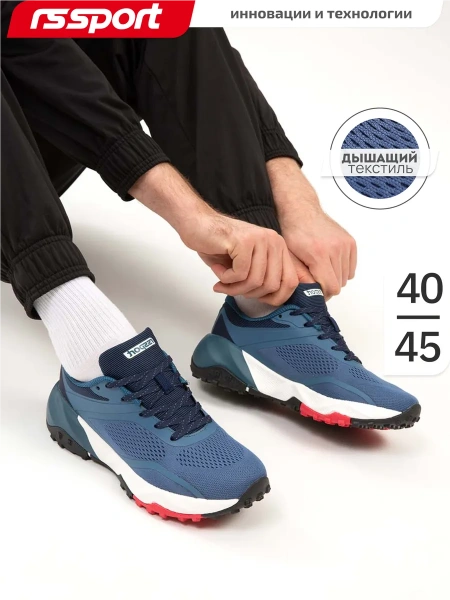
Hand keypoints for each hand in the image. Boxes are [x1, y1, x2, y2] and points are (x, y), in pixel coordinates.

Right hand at [181, 213, 298, 305]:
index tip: (255, 298)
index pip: (290, 282)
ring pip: (255, 281)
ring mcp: (260, 240)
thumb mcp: (247, 265)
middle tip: (232, 289)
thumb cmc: (219, 246)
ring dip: (235, 288)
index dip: (275, 298)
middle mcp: (274, 241)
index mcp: (278, 248)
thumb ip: (262, 278)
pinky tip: (217, 269)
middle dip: (249, 294)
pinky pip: (240, 274)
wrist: (197, 224)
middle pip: (272, 285)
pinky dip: (226, 278)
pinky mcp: (244, 241)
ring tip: (222, 281)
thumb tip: (273, 300)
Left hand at [282, 211, 356, 298]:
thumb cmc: (293, 233)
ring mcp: (345, 245)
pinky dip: (342, 270)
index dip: (322, 294)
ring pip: (346, 277)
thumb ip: (302, 277)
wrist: (302, 211)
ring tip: (322, 270)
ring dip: (335, 278)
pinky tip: (330, 264)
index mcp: (319, 255)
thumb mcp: (291, 257)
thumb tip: (311, 295)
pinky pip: (351, 267)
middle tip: (316, 281)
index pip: (331, 287)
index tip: (315, 293)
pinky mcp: (350, 242)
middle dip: (327, 286)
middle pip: (339, 284)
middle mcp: (335, 249)